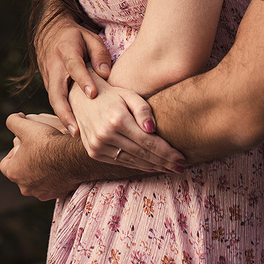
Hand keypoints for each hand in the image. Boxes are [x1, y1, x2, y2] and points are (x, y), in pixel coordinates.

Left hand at [0, 113, 83, 200]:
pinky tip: (61, 164)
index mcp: (14, 172)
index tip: (21, 145)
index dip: (12, 153)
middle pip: (22, 173)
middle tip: (37, 149)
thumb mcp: (26, 126)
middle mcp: (25, 187)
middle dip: (27, 161)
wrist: (74, 157)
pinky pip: (52, 185)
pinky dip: (54, 177)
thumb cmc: (48, 142)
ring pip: (37, 180)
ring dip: (40, 170)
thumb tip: (13, 118)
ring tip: (49, 156)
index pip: (5, 164)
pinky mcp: (57, 194)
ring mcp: (42, 193)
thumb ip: (13, 121)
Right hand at [38, 20, 111, 135]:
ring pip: (54, 100)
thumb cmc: (76, 37)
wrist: (50, 35)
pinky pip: (56, 102)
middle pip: (56, 92)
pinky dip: (64, 115)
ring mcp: (49, 78)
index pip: (74, 66)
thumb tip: (105, 73)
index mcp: (66, 50)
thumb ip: (99, 53)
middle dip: (65, 112)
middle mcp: (54, 67)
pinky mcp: (50, 86)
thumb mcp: (90, 37)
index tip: (93, 94)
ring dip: (63, 118)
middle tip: (77, 129)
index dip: (82, 80)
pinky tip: (75, 128)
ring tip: (76, 134)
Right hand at [70, 74, 185, 173]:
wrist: (81, 98)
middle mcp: (105, 134)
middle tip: (180, 167)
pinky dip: (137, 166)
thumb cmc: (111, 94)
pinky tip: (151, 166)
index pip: (148, 142)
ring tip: (169, 169)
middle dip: (164, 163)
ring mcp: (97, 145)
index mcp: (117, 119)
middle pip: (142, 155)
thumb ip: (143, 110)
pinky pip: (120, 162)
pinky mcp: (93, 152)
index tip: (182, 159)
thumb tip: (153, 129)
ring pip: (132, 161)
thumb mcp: (129, 94)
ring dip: (153, 167)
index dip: (167, 153)